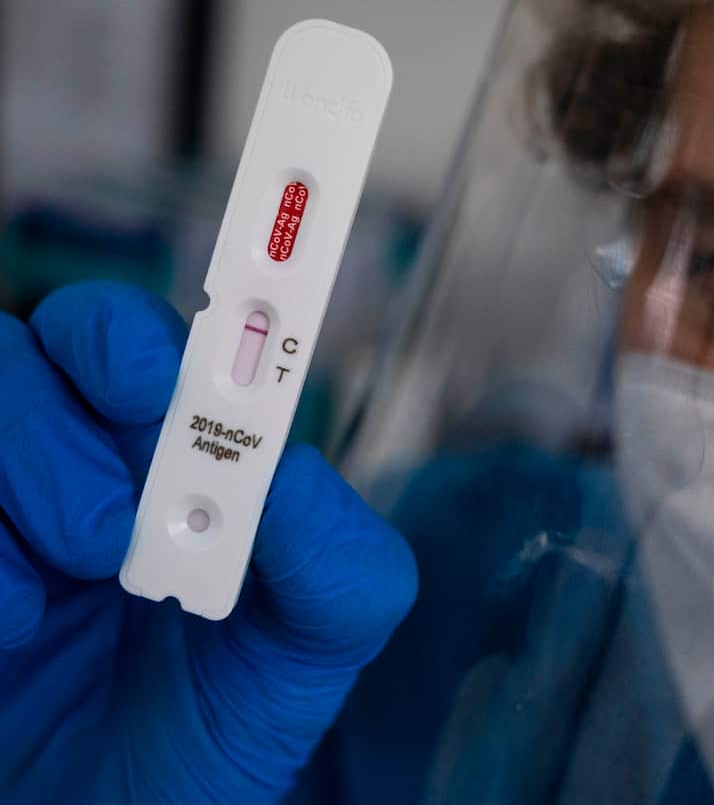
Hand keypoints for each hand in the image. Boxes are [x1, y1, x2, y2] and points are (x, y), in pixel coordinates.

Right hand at [0, 282, 417, 802]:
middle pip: (25, 350)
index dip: (131, 336)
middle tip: (108, 537)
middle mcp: (70, 464)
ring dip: (11, 490)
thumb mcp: (313, 646)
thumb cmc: (222, 725)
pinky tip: (8, 632)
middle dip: (56, 429)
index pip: (132, 342)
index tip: (149, 386)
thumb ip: (334, 554)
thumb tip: (291, 469)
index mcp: (167, 456)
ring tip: (46, 607)